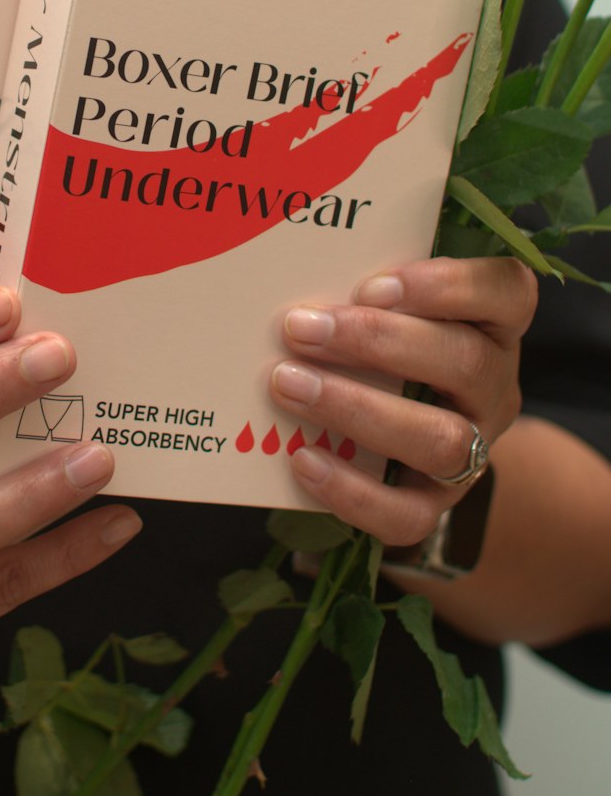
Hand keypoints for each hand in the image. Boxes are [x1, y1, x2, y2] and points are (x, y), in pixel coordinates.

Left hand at [269, 257, 535, 545]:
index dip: (446, 285)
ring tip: (288, 384)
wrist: (411, 447)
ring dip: (357, 408)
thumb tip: (292, 281)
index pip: (508, 292)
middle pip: (466, 362)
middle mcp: (494, 389)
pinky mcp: (436, 506)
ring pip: (441, 439)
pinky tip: (302, 458)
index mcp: (494, 325)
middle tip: (301, 328)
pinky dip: (351, 489)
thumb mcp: (393, 314)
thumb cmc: (389, 351)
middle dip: (377, 341)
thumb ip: (366, 297)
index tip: (371, 284)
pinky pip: (407, 514)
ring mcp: (474, 453)